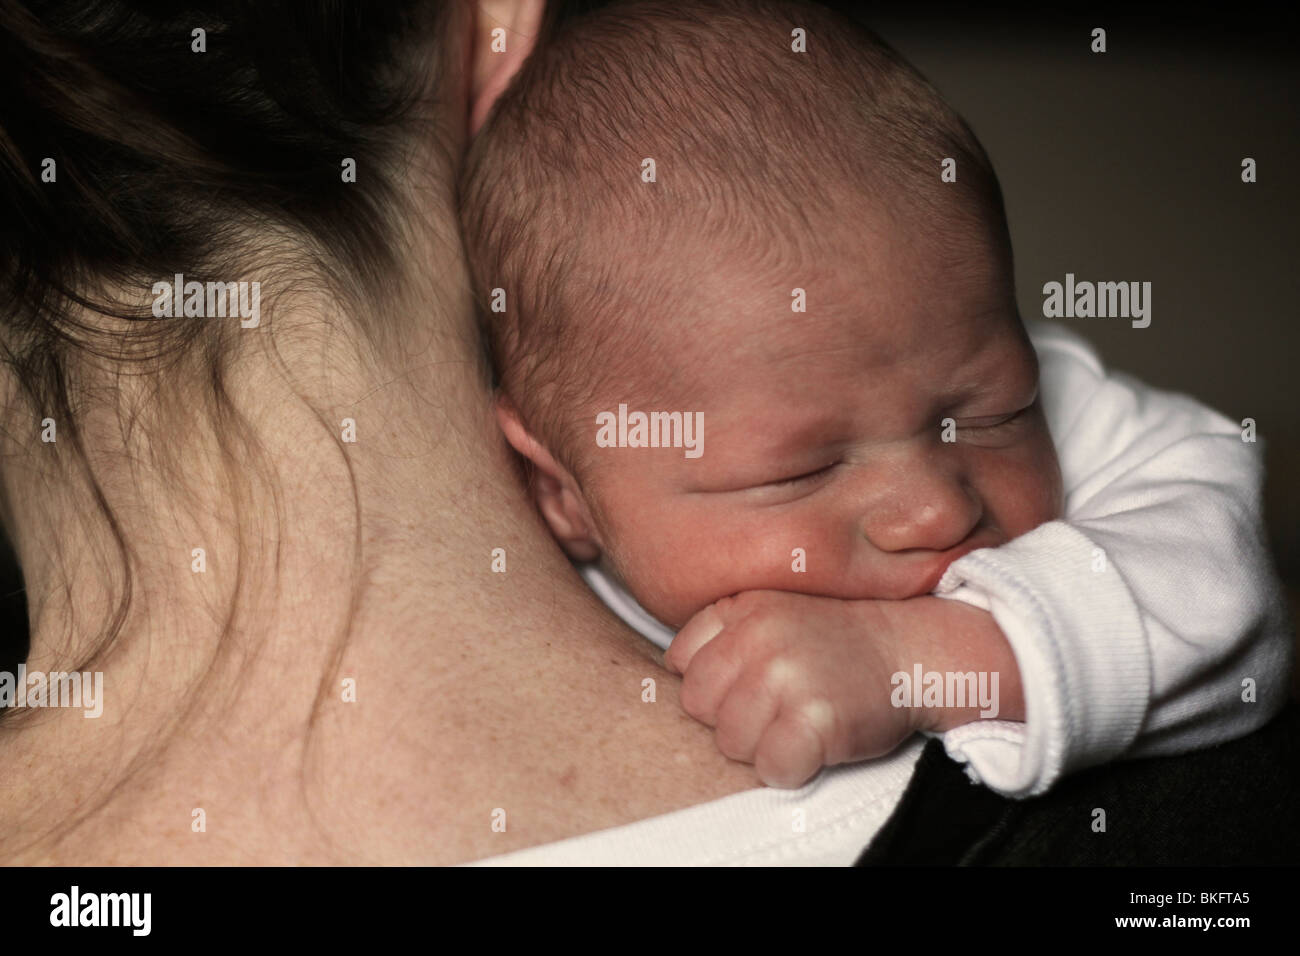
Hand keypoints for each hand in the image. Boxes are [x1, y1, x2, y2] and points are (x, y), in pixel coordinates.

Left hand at [664, 591, 919, 788]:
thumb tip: (670, 671)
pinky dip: (793, 767)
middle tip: (781, 705)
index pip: (681, 662)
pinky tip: (817, 743)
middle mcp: (758, 637)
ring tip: (801, 719)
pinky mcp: (815, 718)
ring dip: (763, 744)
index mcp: (742, 607)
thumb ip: (723, 633)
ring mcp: (786, 676)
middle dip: (732, 716)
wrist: (916, 649)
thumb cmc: (841, 641)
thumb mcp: (774, 612)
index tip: (751, 682)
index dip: (713, 684)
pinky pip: (772, 767)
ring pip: (730, 742)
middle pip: (698, 707)